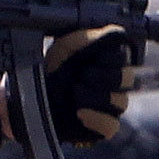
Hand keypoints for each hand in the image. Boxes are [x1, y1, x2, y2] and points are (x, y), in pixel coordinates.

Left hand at [0, 27, 132, 150]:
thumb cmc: (49, 68)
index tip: (95, 58)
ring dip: (97, 96)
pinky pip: (111, 126)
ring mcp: (109, 107)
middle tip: (83, 75)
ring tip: (75, 92)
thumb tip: (116, 32)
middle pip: (128, 79)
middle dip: (104, 76)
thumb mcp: (64, 47)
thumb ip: (89, 37)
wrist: (29, 95)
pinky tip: (80, 112)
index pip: (125, 58)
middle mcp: (113, 84)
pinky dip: (98, 118)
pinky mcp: (100, 127)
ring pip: (121, 102)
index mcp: (107, 62)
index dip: (112, 58)